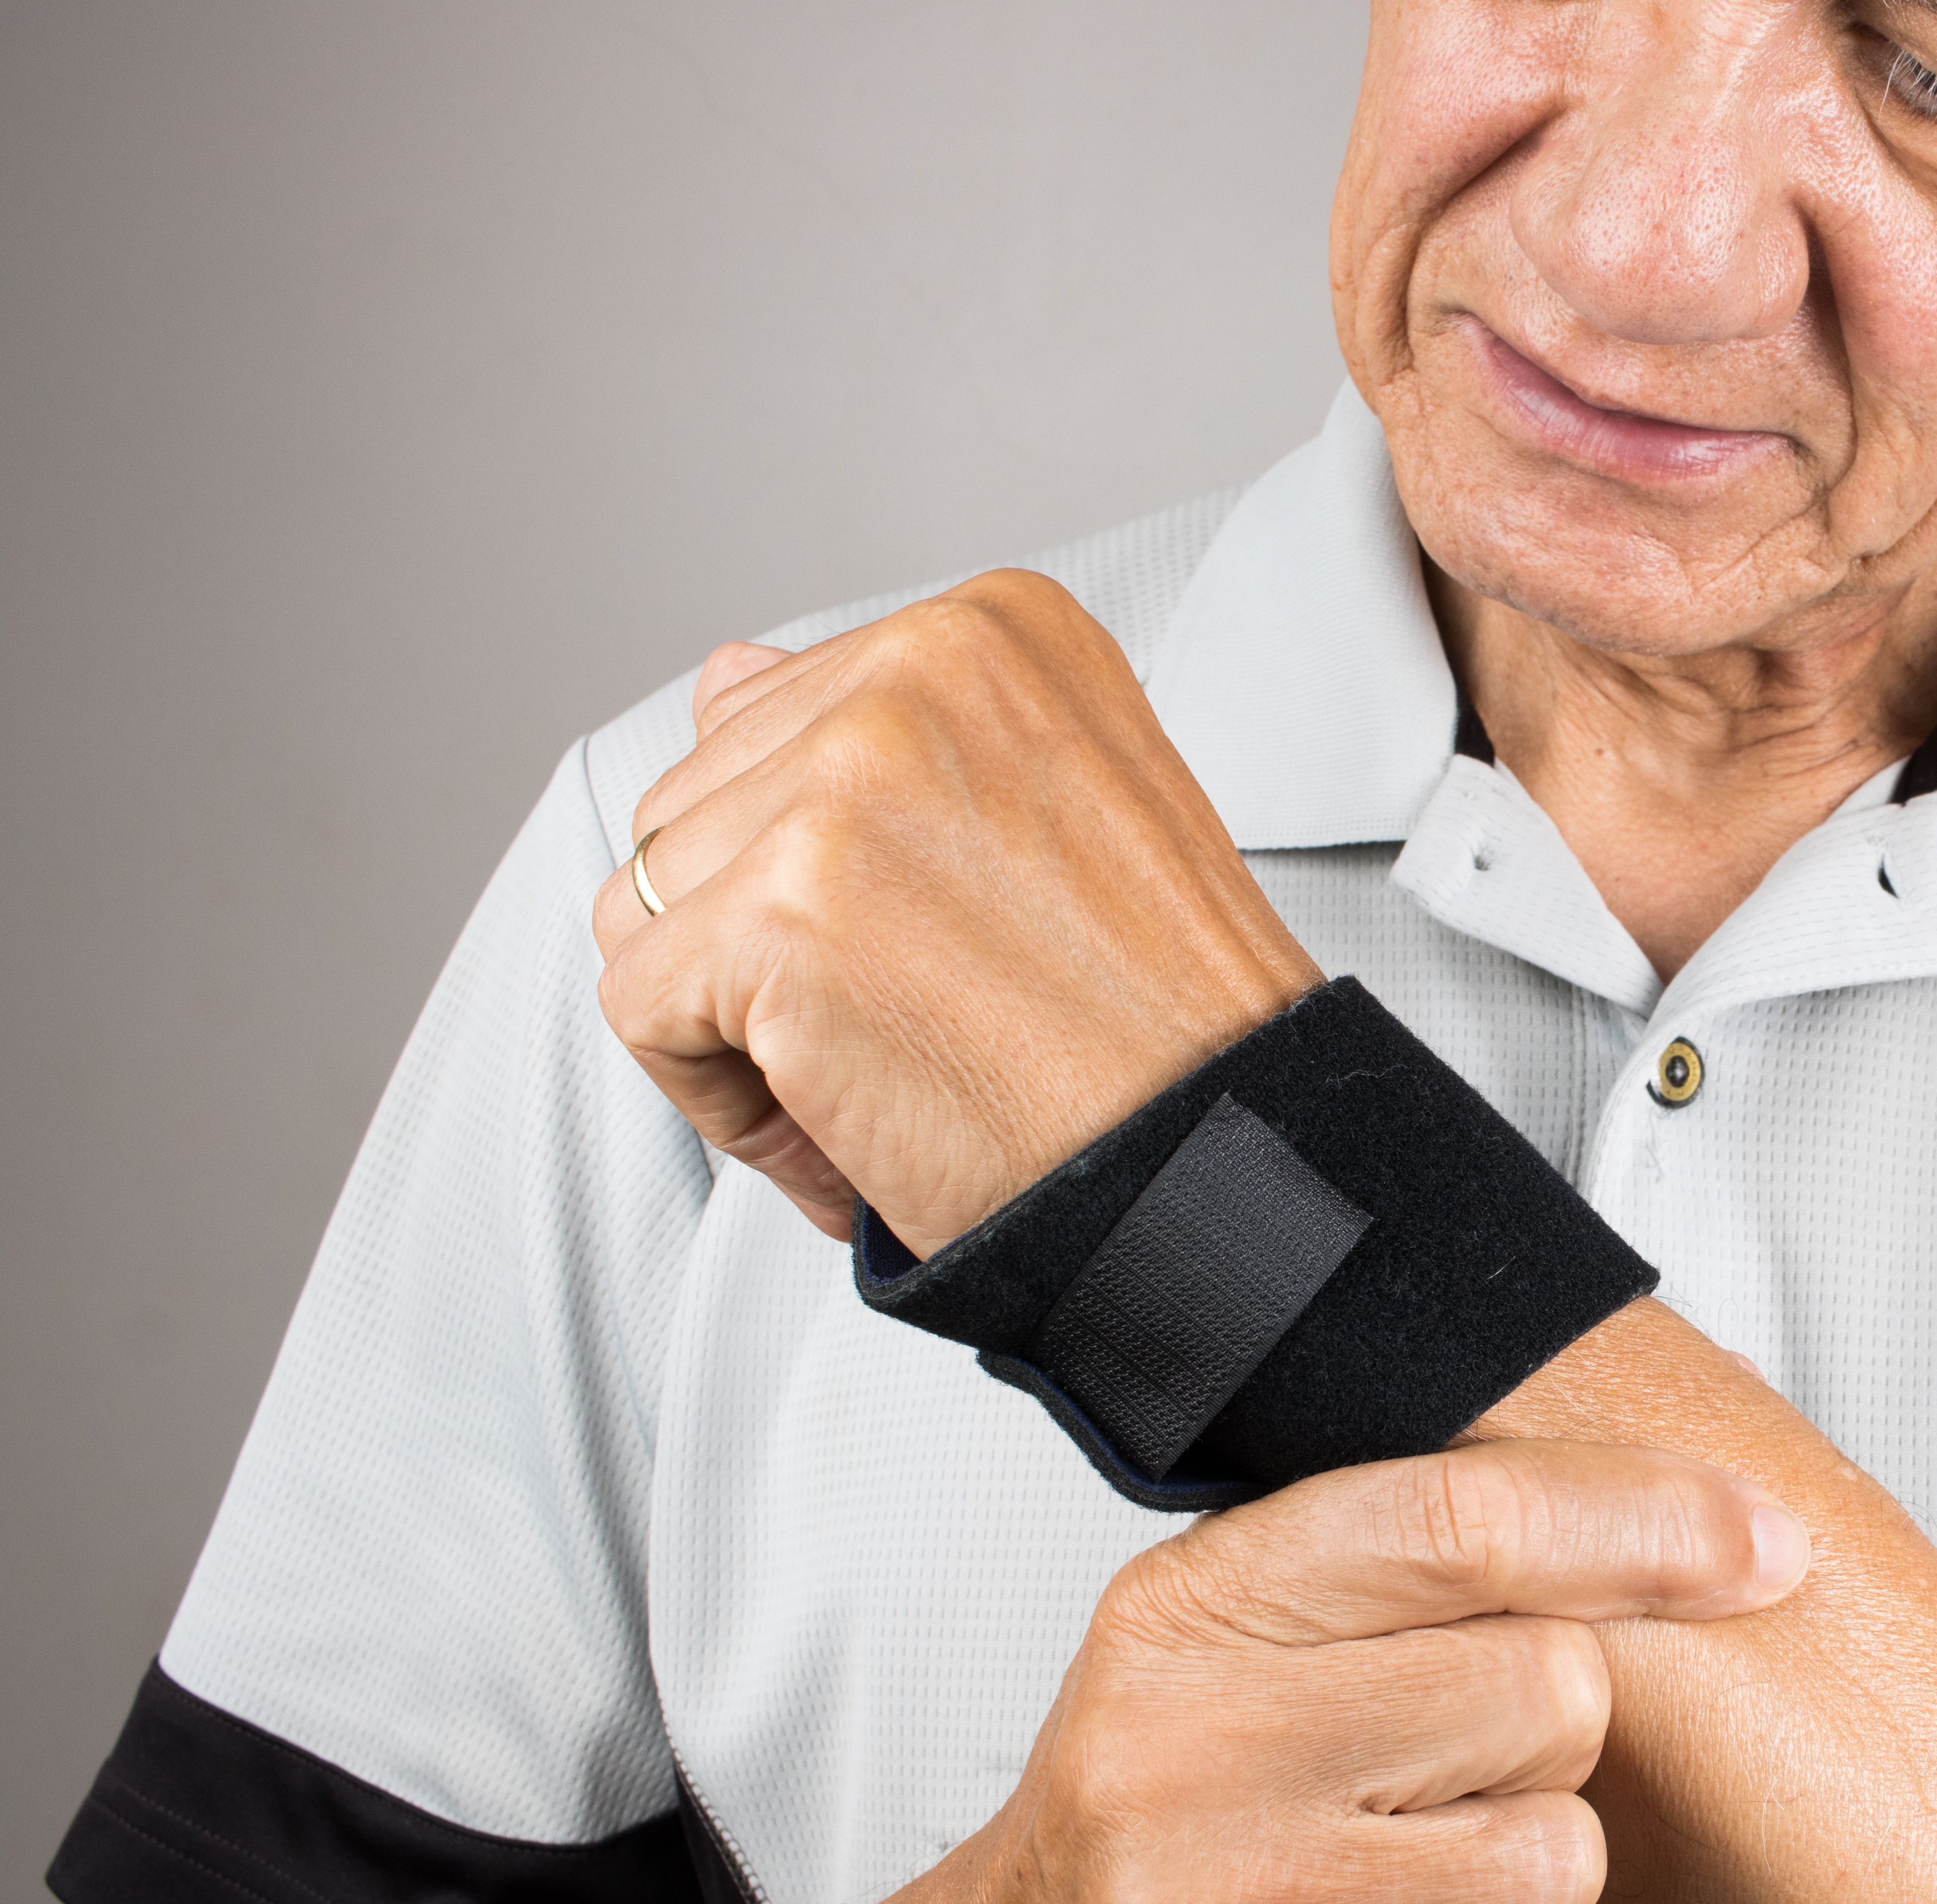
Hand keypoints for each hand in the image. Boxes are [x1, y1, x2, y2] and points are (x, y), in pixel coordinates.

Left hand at [589, 570, 1319, 1250]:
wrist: (1213, 1157)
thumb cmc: (1148, 1023)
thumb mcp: (1041, 811)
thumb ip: (872, 733)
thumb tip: (719, 676)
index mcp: (991, 629)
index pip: (772, 727)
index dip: (820, 877)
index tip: (928, 951)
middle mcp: (917, 669)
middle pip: (696, 807)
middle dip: (760, 946)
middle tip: (912, 1031)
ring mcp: (843, 781)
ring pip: (649, 900)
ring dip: (735, 1020)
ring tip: (881, 1076)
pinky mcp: (778, 909)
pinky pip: (639, 1004)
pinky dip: (719, 1097)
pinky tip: (845, 1124)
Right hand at [868, 1439, 1809, 1903]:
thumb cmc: (1141, 1827)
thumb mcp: (1225, 1649)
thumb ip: (1408, 1574)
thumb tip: (1674, 1521)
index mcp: (1187, 1615)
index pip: (1459, 1523)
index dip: (1640, 1522)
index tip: (1753, 1539)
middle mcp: (1191, 1755)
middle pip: (1547, 1691)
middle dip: (1544, 1740)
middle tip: (1439, 1779)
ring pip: (1554, 1862)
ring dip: (1520, 1883)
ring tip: (1400, 1891)